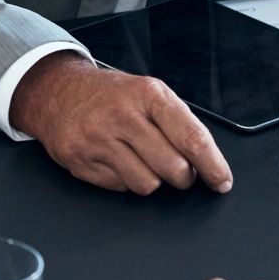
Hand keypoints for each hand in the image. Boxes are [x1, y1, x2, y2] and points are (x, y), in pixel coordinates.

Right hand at [7, 53, 231, 193]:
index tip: (222, 181)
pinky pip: (121, 188)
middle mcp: (123, 116)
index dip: (212, 165)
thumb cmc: (111, 95)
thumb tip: (207, 162)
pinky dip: (126, 180)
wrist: (57, 91)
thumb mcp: (147, 92)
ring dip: (153, 180)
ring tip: (143, 161)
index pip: (192, 138)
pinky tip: (117, 160)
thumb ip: (177, 121)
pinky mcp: (82, 161)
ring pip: (148, 184)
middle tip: (179, 170)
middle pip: (173, 168)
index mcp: (148, 95)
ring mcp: (99, 140)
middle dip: (183, 177)